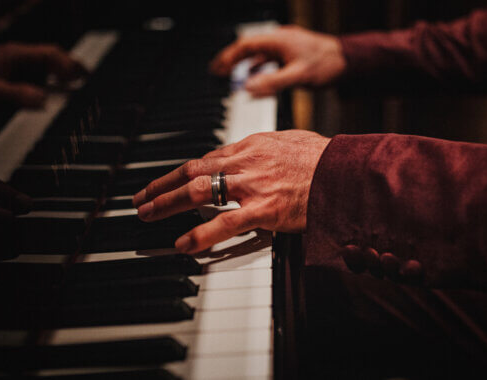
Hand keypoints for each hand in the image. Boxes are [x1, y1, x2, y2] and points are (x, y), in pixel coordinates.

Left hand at [0, 42, 86, 107]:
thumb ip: (16, 94)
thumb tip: (42, 100)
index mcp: (15, 55)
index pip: (49, 53)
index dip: (65, 64)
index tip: (75, 78)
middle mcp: (21, 58)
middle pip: (54, 56)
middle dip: (72, 65)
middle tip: (89, 77)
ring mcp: (21, 66)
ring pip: (50, 65)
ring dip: (66, 72)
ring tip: (84, 82)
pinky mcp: (20, 76)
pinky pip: (44, 75)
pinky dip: (57, 81)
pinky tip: (65, 90)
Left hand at [133, 130, 330, 252]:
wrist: (345, 172)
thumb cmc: (322, 158)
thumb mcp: (288, 141)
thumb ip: (263, 148)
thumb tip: (247, 152)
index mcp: (251, 145)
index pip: (206, 158)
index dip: (180, 172)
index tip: (166, 181)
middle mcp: (245, 161)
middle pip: (192, 170)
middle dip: (162, 185)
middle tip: (141, 198)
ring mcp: (252, 185)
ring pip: (199, 191)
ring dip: (168, 202)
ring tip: (147, 214)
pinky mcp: (264, 209)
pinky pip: (224, 222)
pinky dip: (200, 233)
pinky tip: (182, 244)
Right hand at [210, 25, 346, 95]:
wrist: (349, 61)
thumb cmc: (327, 65)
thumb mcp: (297, 76)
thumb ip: (271, 83)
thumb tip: (247, 88)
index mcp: (278, 41)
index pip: (245, 46)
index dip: (228, 57)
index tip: (216, 69)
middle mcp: (280, 40)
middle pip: (249, 48)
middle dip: (232, 60)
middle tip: (217, 72)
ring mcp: (286, 46)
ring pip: (259, 54)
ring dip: (244, 64)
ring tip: (231, 75)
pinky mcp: (293, 54)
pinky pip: (270, 59)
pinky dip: (259, 68)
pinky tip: (255, 78)